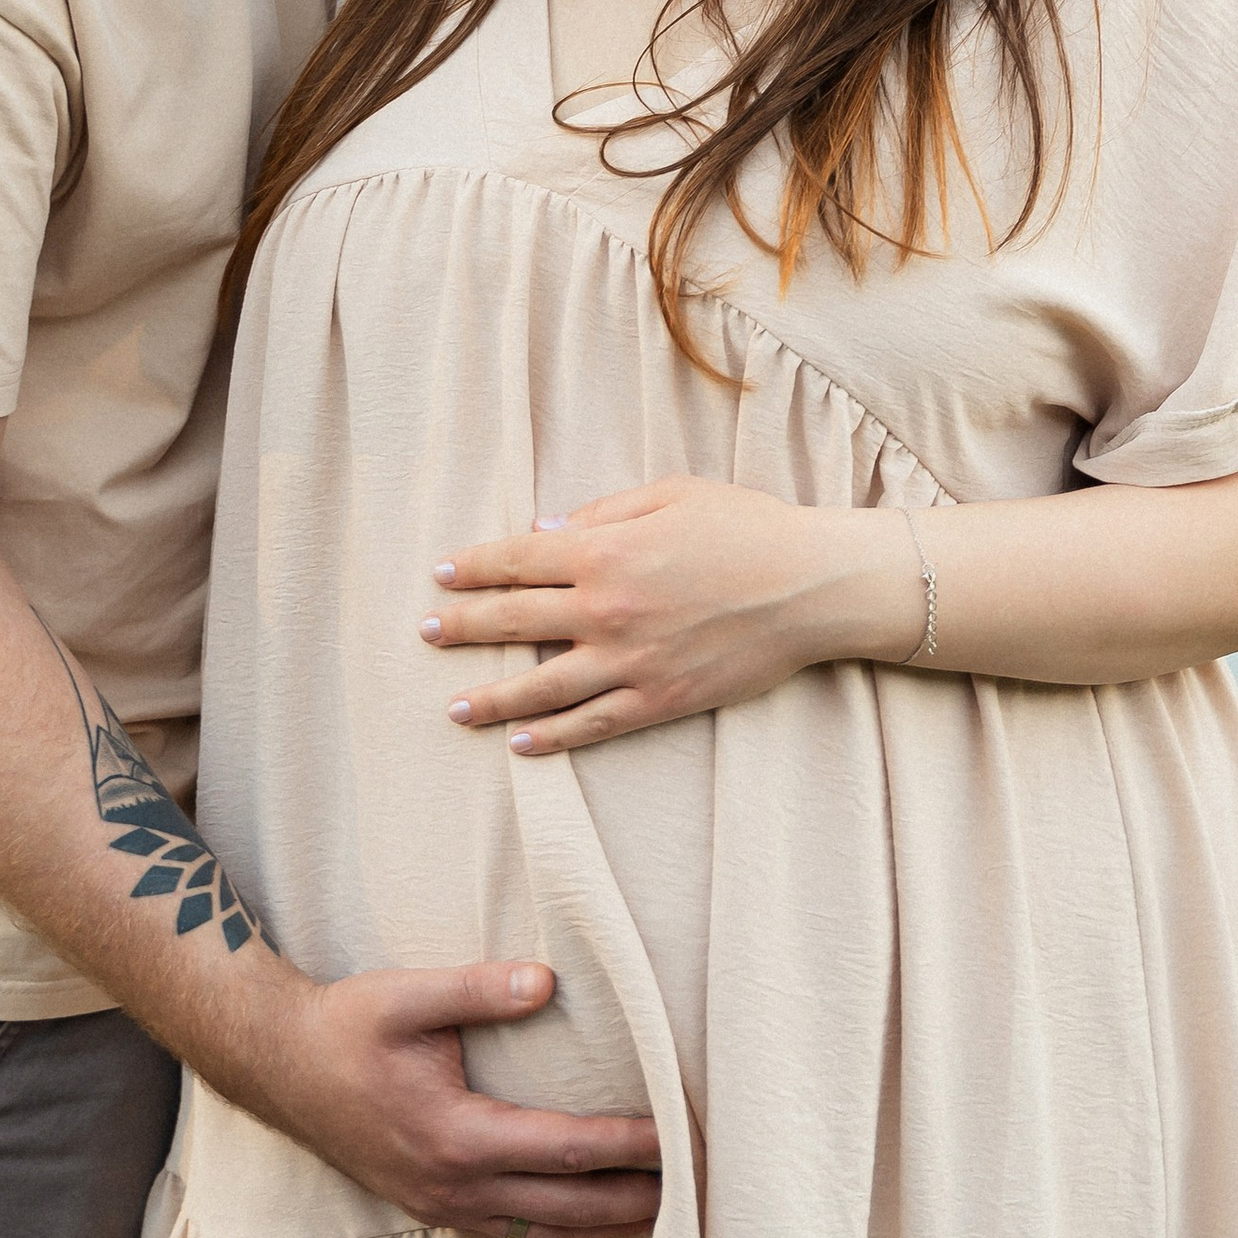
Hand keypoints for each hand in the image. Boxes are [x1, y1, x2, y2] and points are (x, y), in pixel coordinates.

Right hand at [258, 957, 662, 1237]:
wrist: (281, 1067)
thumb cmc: (346, 1027)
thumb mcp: (406, 996)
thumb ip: (478, 988)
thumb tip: (546, 981)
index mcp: (456, 1137)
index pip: (566, 1149)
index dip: (629, 1145)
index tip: (682, 1133)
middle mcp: (454, 1186)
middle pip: (570, 1206)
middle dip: (639, 1197)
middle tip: (702, 1187)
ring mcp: (443, 1207)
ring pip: (546, 1231)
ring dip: (608, 1222)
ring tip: (670, 1212)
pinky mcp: (435, 1208)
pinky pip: (515, 1232)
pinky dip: (565, 1229)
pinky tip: (597, 1218)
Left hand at [422, 478, 921, 754]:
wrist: (811, 586)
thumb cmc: (748, 527)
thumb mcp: (674, 494)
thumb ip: (605, 512)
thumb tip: (547, 532)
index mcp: (606, 551)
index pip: (517, 560)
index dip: (473, 567)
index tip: (441, 573)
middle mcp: (606, 610)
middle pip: (513, 621)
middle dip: (462, 627)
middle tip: (425, 634)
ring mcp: (630, 661)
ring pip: (540, 686)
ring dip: (491, 696)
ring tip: (455, 706)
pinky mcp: (659, 699)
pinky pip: (592, 725)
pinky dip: (551, 737)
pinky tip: (520, 743)